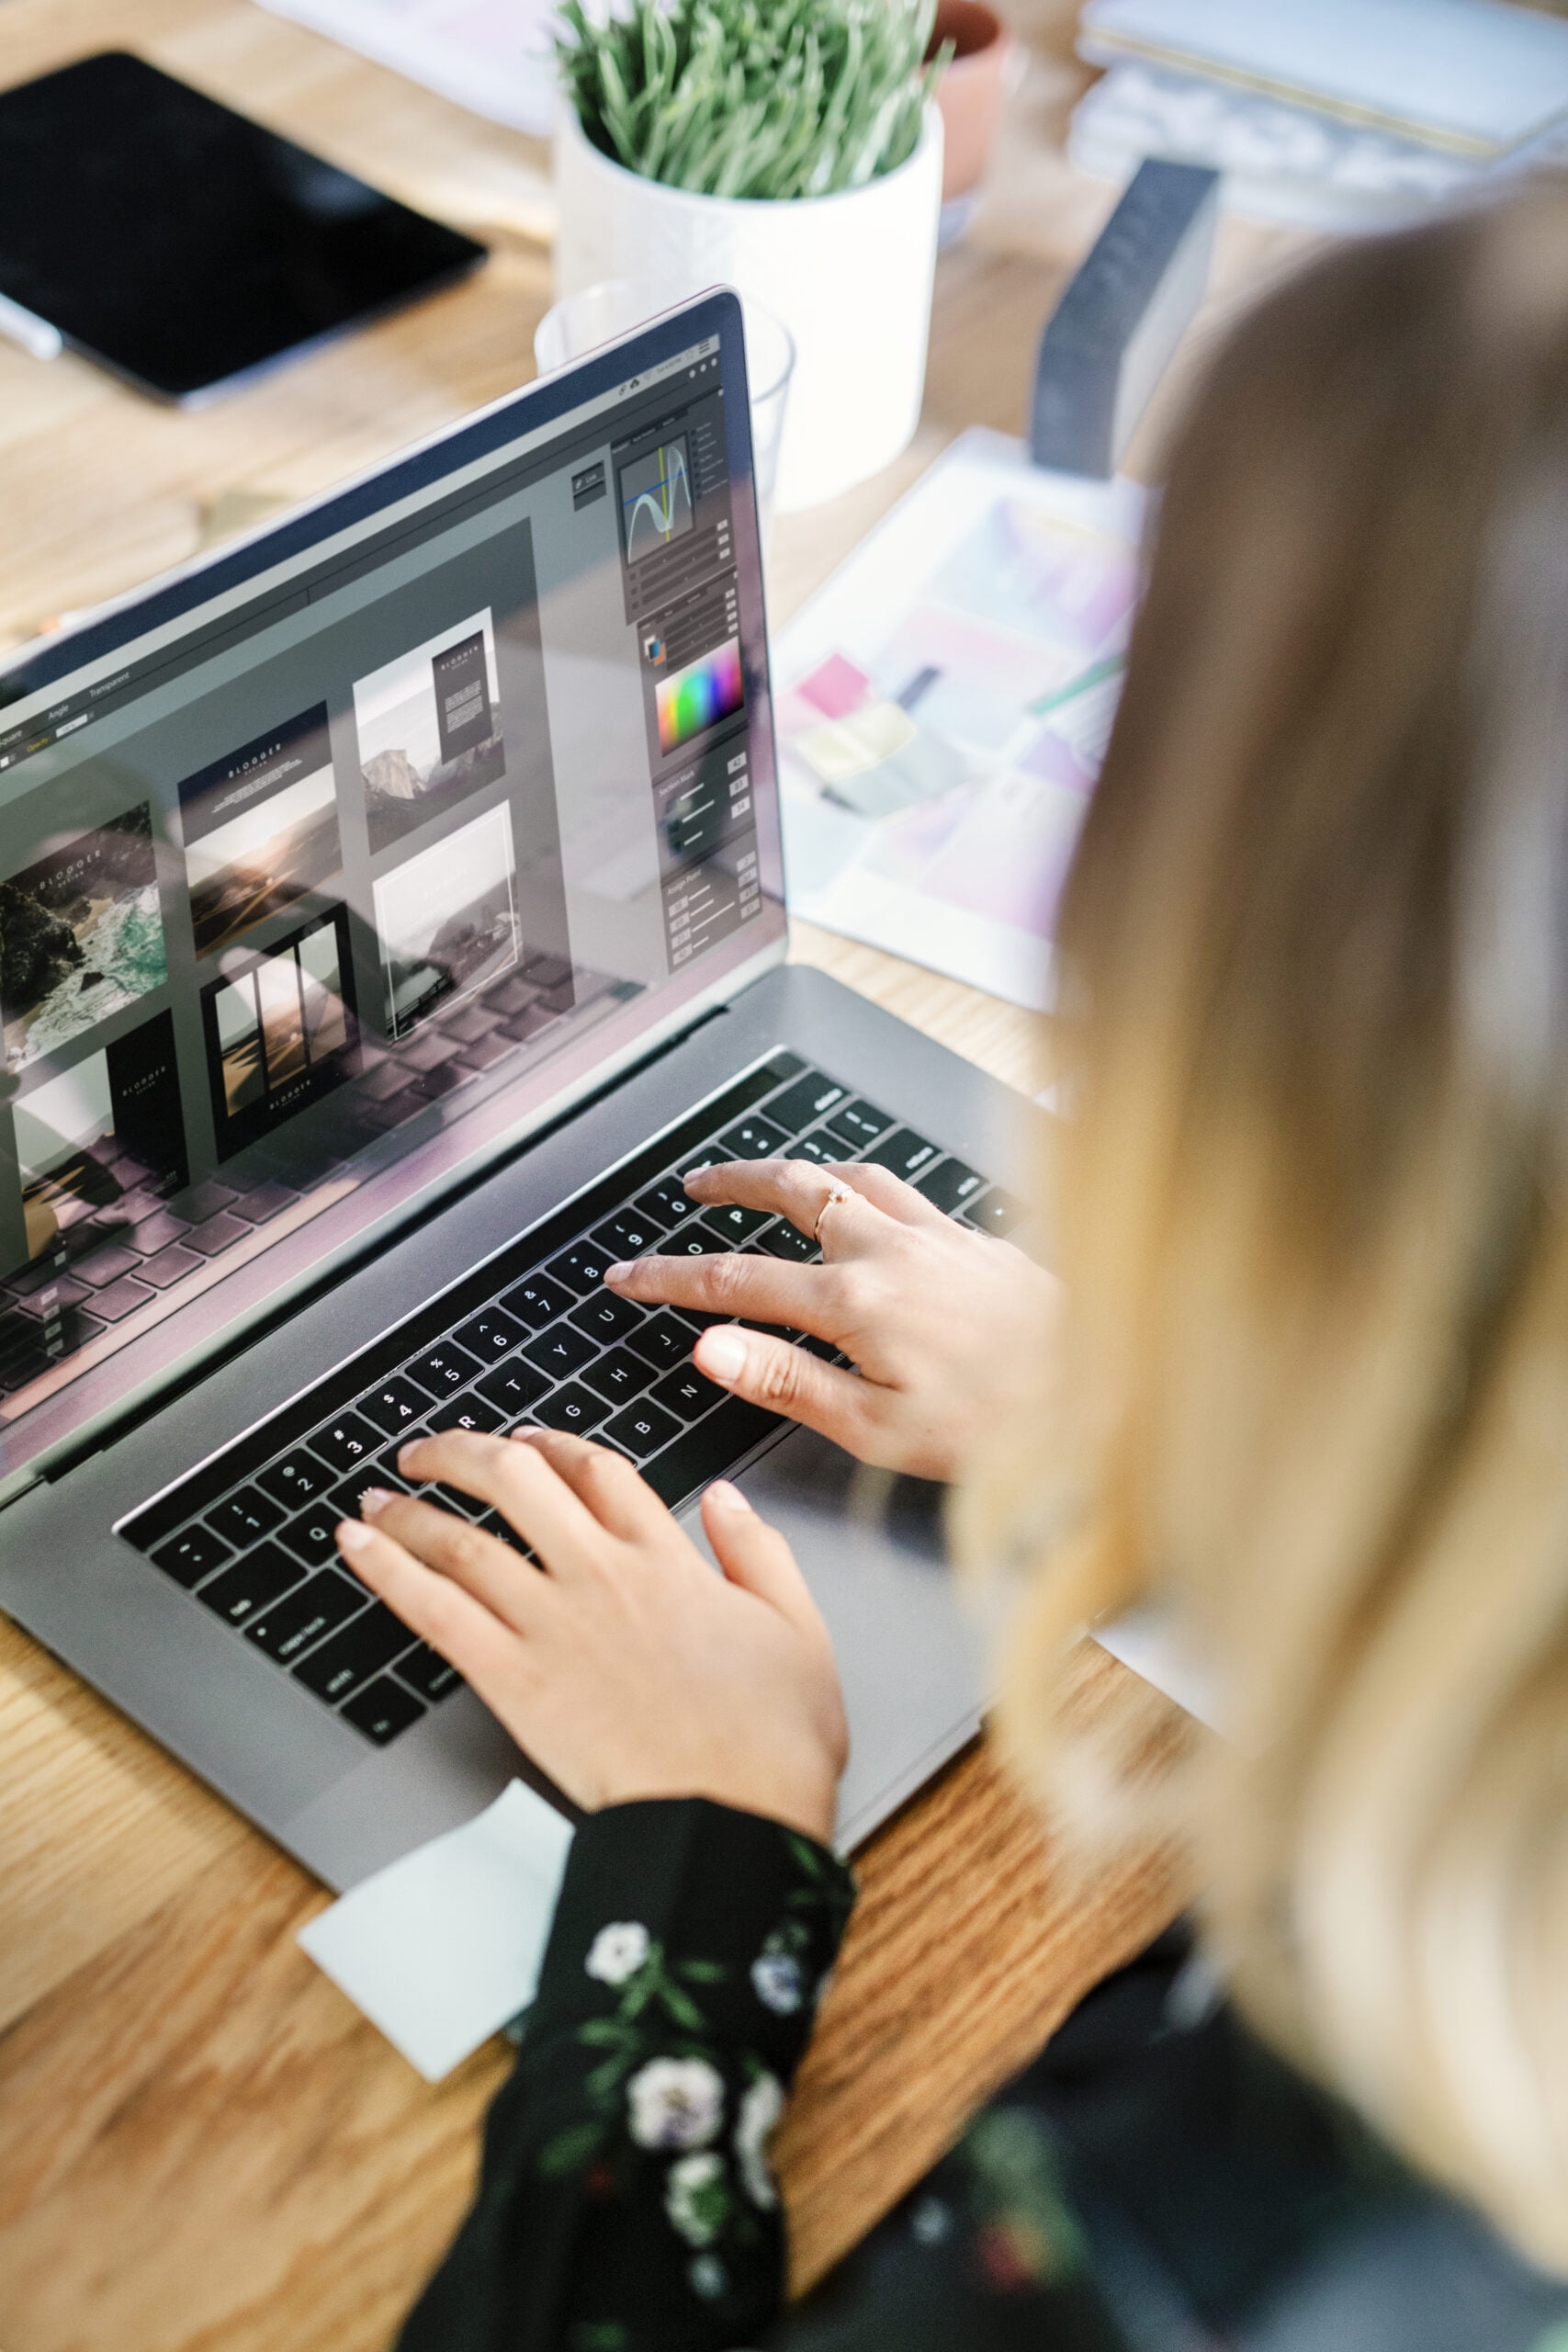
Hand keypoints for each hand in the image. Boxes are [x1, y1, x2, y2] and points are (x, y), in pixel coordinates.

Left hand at [335, 1428, 847, 1842]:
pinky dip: (387, 1570)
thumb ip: (760, 1552)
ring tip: (378, 1496)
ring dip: (411, 1508)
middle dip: (462, 1453)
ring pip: (462, 1539)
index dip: (554, 1446)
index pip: (598, 1471)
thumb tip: (730, 1500)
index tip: (529, 1442)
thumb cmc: (771, 1742)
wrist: (729, 1819)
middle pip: (515, 1481)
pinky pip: (434, 1609)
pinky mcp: (513, 1681)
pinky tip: (356, 1546)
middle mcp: (601, 1576)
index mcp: (667, 1560)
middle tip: (431, 1451)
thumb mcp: (799, 1629)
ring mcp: (552, 1624)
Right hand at [604, 1159, 1058, 1481]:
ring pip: (852, 1176)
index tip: (629, 1276)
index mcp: (854, 1303)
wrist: (1107, 1395)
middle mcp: (892, 1251)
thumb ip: (787, 1379)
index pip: (735, 1280)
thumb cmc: (1001, 1428)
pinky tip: (873, 1201)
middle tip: (695, 1187)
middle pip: (792, 1192)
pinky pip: (907, 1190)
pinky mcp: (979, 1240)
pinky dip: (868, 1184)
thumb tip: (708, 1346)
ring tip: (770, 1176)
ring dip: (800, 1171)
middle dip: (732, 1183)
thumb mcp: (876, 1429)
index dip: (671, 1277)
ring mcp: (939, 1236)